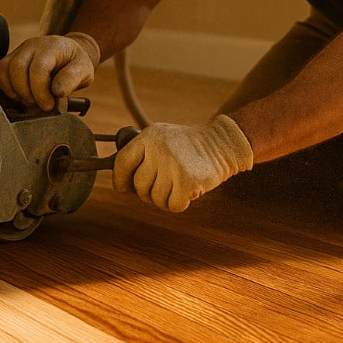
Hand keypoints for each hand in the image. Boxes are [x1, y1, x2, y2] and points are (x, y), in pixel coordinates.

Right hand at [0, 32, 99, 110]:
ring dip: (15, 91)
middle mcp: (33, 44)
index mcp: (52, 46)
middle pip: (17, 68)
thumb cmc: (75, 63)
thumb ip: (72, 80)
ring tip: (30, 100)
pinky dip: (7, 87)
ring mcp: (20, 49)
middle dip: (27, 93)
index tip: (49, 105)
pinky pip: (0, 71)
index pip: (38, 68)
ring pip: (5, 69)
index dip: (40, 91)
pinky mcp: (12, 57)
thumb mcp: (84, 70)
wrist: (68, 53)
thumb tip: (57, 92)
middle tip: (39, 104)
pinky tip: (20, 95)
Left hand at [113, 115, 253, 211]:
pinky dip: (179, 203)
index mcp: (149, 137)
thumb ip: (141, 155)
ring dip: (165, 198)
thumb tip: (121, 185)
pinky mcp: (187, 182)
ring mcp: (173, 165)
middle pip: (139, 186)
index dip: (119, 179)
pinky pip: (172, 206)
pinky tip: (187, 191)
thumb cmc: (188, 146)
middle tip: (163, 185)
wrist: (222, 144)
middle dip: (148, 191)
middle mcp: (158, 150)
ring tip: (177, 185)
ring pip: (155, 199)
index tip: (122, 188)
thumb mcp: (162, 138)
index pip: (122, 162)